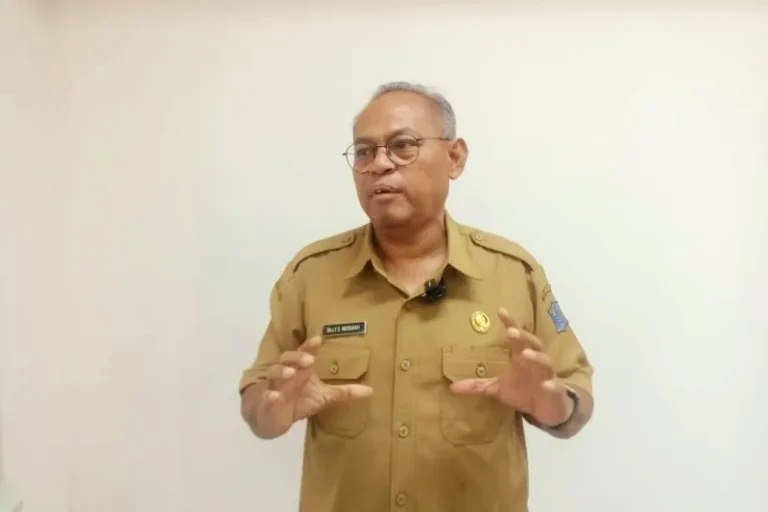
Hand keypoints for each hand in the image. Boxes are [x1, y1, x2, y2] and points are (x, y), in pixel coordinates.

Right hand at [256, 336, 372, 436]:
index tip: (319, 339)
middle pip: (286, 359)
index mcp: (300, 370)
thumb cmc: (299, 401)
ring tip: (290, 373)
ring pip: (273, 374)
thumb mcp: (324, 397)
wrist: (273, 418)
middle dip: (296, 358)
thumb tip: (371, 390)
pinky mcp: (266, 403)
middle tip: (309, 360)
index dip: (310, 346)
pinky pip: (265, 398)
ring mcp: (274, 387)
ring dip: (281, 372)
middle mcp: (285, 375)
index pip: (303, 354)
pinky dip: (268, 397)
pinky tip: (273, 397)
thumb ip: (344, 393)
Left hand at [449, 307, 573, 426]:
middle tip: (512, 331)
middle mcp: (535, 362)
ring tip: (525, 353)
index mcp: (521, 357)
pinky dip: (552, 385)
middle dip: (523, 337)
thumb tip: (451, 387)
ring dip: (536, 357)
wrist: (546, 409)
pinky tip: (546, 385)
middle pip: (532, 344)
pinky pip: (554, 387)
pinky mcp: (554, 392)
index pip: (516, 337)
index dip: (510, 323)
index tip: (501, 311)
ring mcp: (547, 376)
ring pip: (545, 362)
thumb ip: (477, 385)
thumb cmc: (523, 391)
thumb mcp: (497, 389)